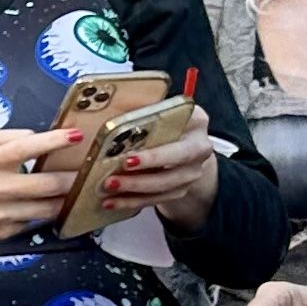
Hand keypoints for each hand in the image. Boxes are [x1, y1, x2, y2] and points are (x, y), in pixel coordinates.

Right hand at [0, 126, 85, 273]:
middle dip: (73, 178)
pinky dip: (42, 213)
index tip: (77, 136)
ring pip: (48, 208)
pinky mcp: (2, 231)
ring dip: (65, 199)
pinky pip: (34, 222)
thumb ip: (12, 136)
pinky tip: (41, 206)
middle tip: (87, 172)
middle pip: (47, 184)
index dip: (55, 141)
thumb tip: (43, 137)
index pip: (27, 148)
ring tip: (73, 190)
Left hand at [91, 106, 222, 230]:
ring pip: (165, 186)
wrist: (181, 140)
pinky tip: (111, 202)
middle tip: (112, 179)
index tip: (128, 158)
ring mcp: (192, 171)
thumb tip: (109, 104)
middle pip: (175, 166)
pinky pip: (156, 199)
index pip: (179, 136)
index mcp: (195, 121)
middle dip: (142, 175)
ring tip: (107, 189)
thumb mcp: (155, 106)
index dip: (156, 153)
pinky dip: (132, 201)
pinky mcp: (180, 188)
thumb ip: (139, 105)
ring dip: (133, 190)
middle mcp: (199, 147)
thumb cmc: (164, 119)